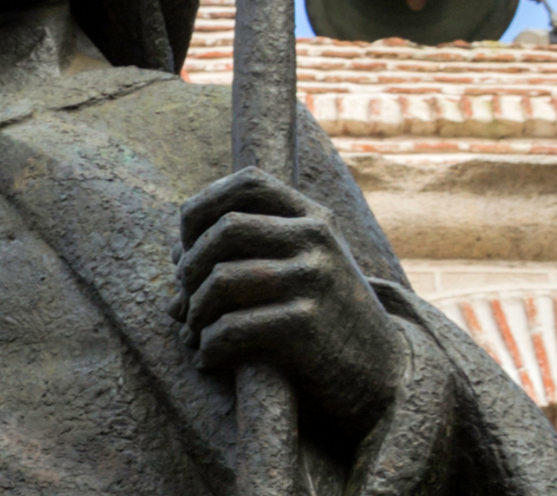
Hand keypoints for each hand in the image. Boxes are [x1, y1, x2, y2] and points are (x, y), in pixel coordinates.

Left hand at [169, 167, 405, 437]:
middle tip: (182, 298)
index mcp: (315, 218)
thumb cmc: (327, 318)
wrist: (382, 373)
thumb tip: (173, 256)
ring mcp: (312, 280)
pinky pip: (231, 327)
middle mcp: (316, 240)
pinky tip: (207, 358)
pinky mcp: (304, 325)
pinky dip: (208, 346)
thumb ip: (253, 249)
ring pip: (221, 279)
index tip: (184, 241)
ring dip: (194, 311)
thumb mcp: (306, 268)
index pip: (248, 183)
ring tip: (192, 333)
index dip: (204, 204)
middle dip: (189, 265)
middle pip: (225, 228)